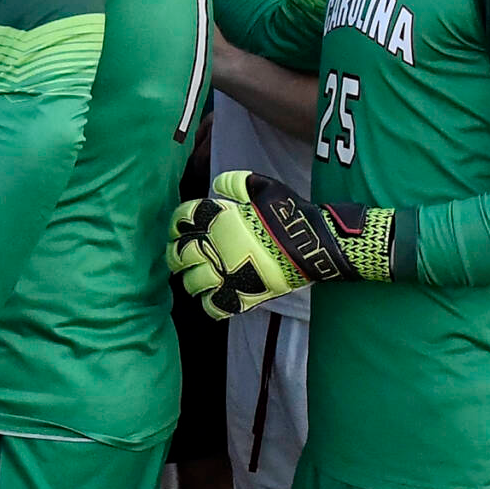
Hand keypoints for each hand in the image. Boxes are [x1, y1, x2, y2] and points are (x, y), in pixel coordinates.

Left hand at [167, 170, 401, 319]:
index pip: (185, 217)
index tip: (178, 226)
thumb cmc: (292, 213)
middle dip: (175, 254)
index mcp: (221, 219)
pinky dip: (209, 304)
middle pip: (180, 253)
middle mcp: (218, 246)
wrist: (314, 243)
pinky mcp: (241, 294)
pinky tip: (210, 298)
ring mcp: (228, 273)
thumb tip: (218, 185)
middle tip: (178, 256)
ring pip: (192, 282)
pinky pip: (214, 305)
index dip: (178, 221)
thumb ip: (239, 183)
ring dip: (190, 279)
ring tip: (194, 277)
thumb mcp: (267, 188)